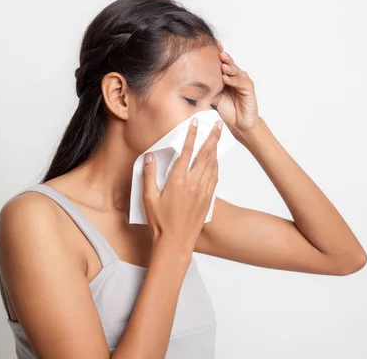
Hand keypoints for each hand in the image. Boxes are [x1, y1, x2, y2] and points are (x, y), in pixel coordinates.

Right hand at [142, 118, 221, 254]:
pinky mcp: (207, 199)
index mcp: (177, 181)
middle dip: (212, 138)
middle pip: (205, 155)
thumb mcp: (148, 198)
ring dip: (215, 149)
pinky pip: (214, 177)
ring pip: (212, 165)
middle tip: (218, 125)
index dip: (191, 135)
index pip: (186, 152)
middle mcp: (193, 184)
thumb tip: (150, 157)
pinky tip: (215, 161)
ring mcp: (203, 191)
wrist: (176, 243)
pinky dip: (216, 165)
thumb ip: (149, 175)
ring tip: (218, 137)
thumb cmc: (160, 223)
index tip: (195, 123)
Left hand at [213, 39, 259, 141]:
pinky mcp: (249, 89)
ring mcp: (243, 81)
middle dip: (223, 57)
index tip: (209, 44)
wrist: (239, 124)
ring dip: (229, 66)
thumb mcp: (212, 98)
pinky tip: (227, 78)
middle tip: (218, 52)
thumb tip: (186, 85)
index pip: (221, 63)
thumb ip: (205, 89)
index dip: (217, 53)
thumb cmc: (226, 110)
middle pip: (229, 63)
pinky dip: (234, 79)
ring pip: (236, 70)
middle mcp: (235, 77)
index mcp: (226, 77)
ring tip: (222, 64)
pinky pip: (241, 82)